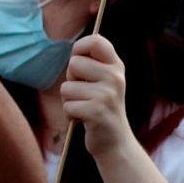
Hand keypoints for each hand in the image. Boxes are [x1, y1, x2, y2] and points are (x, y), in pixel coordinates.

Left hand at [62, 35, 132, 159]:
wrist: (115, 142)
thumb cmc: (100, 106)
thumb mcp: (103, 80)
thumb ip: (92, 63)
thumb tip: (75, 48)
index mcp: (116, 66)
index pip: (96, 41)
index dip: (80, 47)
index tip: (79, 61)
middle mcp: (115, 78)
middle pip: (74, 63)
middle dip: (72, 79)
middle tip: (85, 93)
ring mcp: (108, 95)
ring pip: (66, 87)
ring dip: (70, 100)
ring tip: (86, 107)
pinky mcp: (97, 112)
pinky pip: (67, 106)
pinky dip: (70, 114)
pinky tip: (84, 119)